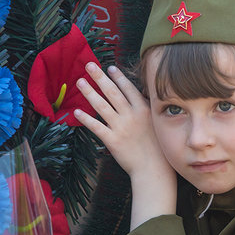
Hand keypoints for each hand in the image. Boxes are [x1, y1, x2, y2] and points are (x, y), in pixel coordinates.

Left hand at [74, 63, 170, 179]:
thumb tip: (137, 96)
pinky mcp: (112, 141)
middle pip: (112, 92)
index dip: (118, 77)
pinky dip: (86, 119)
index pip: (128, 88)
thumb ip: (145, 109)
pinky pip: (96, 127)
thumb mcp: (156, 122)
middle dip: (100, 77)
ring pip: (102, 106)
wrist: (153, 169)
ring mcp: (121, 128)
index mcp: (143, 109)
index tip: (109, 67)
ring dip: (89, 92)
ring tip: (80, 81)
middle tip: (89, 65)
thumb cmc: (157, 147)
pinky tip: (77, 111)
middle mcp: (131, 116)